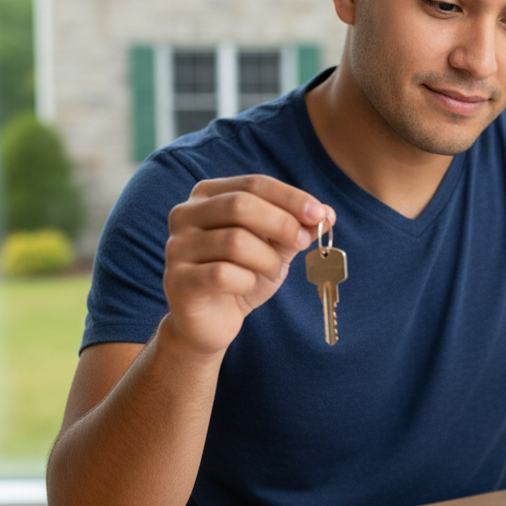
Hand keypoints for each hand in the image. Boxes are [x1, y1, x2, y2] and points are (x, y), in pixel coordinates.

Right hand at [162, 174, 333, 356]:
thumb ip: (296, 228)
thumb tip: (327, 213)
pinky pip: (222, 274)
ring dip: (267, 259)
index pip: (254, 184)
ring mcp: (177, 246)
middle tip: (304, 242)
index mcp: (208, 195)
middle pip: (241, 205)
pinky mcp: (177, 280)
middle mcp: (185, 214)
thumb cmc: (242, 275)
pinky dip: (247, 281)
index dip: (291, 197)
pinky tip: (246, 287)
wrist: (212, 320)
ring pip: (235, 241)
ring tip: (272, 270)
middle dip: (282, 223)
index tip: (320, 214)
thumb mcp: (274, 247)